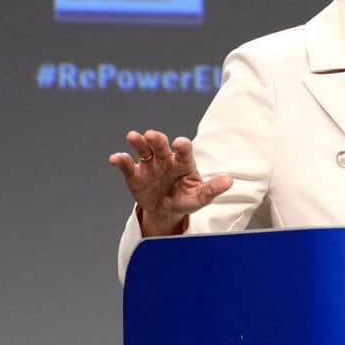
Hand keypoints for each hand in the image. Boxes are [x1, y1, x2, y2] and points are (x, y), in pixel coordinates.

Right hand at [109, 129, 232, 237]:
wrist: (166, 210)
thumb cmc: (186, 199)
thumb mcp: (200, 197)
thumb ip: (212, 188)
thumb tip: (229, 180)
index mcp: (184, 163)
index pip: (184, 152)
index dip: (182, 146)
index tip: (180, 143)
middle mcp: (166, 159)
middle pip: (162, 146)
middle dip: (157, 140)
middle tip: (151, 134)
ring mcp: (150, 165)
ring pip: (144, 150)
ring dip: (138, 143)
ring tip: (133, 136)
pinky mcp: (134, 174)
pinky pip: (127, 165)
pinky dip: (121, 160)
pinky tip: (115, 158)